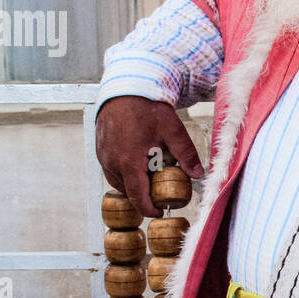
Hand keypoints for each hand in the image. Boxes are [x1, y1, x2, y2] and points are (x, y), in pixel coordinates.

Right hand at [96, 96, 204, 217]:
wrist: (126, 87)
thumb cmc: (147, 107)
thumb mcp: (172, 130)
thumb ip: (186, 154)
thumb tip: (198, 174)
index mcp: (129, 161)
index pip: (137, 197)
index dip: (149, 208)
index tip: (160, 210)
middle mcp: (112, 162)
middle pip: (128, 190)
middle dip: (143, 194)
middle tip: (160, 189)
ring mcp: (103, 155)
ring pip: (118, 180)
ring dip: (133, 182)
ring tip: (151, 172)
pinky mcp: (100, 149)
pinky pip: (111, 168)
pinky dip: (125, 170)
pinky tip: (139, 159)